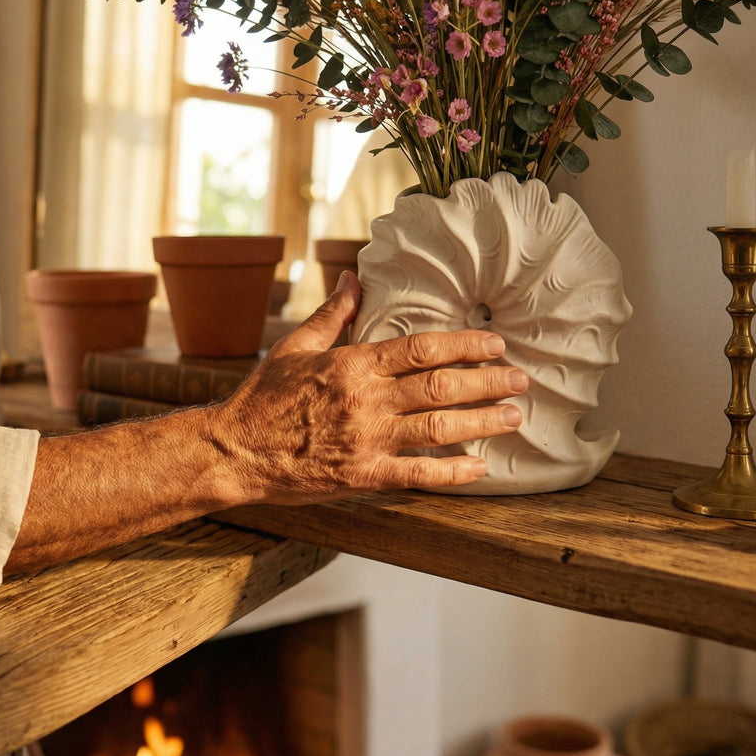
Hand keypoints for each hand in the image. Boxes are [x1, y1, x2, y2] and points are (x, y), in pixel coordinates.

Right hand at [209, 272, 528, 501]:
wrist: (236, 451)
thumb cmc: (264, 398)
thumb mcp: (295, 347)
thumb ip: (332, 315)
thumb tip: (354, 279)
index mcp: (352, 365)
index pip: (421, 348)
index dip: (464, 345)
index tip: (494, 344)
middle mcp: (366, 400)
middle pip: (441, 386)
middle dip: (487, 382)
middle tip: (520, 380)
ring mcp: (367, 440)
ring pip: (438, 428)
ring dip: (482, 421)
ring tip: (512, 417)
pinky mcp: (362, 476)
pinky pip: (417, 474)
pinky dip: (452, 471)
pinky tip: (480, 467)